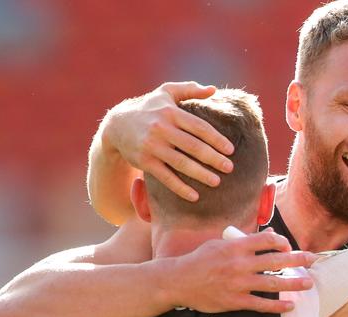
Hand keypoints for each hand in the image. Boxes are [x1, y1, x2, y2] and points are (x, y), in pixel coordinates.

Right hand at [103, 81, 234, 200]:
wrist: (117, 125)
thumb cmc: (149, 108)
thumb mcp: (166, 92)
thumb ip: (190, 89)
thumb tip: (214, 90)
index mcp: (171, 112)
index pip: (199, 127)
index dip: (216, 139)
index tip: (230, 150)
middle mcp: (161, 129)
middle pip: (193, 146)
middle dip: (213, 158)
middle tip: (229, 168)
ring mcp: (152, 146)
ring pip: (181, 163)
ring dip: (200, 174)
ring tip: (217, 182)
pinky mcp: (145, 161)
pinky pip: (165, 177)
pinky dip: (180, 188)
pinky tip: (194, 196)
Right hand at [163, 230, 318, 312]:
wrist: (179, 281)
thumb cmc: (200, 259)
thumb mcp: (221, 243)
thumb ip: (244, 240)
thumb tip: (269, 236)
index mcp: (236, 246)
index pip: (266, 241)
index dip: (282, 242)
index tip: (288, 246)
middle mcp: (239, 264)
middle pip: (275, 261)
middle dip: (297, 260)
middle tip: (312, 259)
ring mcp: (238, 284)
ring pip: (272, 284)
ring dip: (293, 283)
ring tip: (308, 283)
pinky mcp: (234, 301)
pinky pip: (260, 305)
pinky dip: (277, 306)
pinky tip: (290, 305)